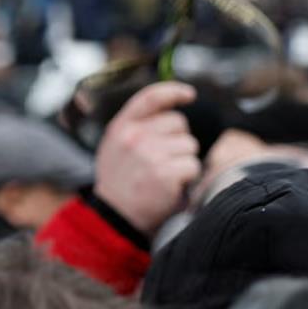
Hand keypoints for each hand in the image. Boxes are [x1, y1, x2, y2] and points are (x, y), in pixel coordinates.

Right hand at [92, 81, 201, 237]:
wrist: (114, 217)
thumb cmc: (119, 181)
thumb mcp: (115, 146)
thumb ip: (137, 126)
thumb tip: (172, 108)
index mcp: (121, 127)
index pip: (151, 97)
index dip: (174, 91)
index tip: (189, 95)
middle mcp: (135, 136)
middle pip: (178, 123)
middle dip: (178, 140)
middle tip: (163, 160)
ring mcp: (150, 154)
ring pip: (189, 145)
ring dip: (183, 160)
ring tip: (163, 174)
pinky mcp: (165, 173)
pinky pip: (193, 165)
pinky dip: (187, 177)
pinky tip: (170, 186)